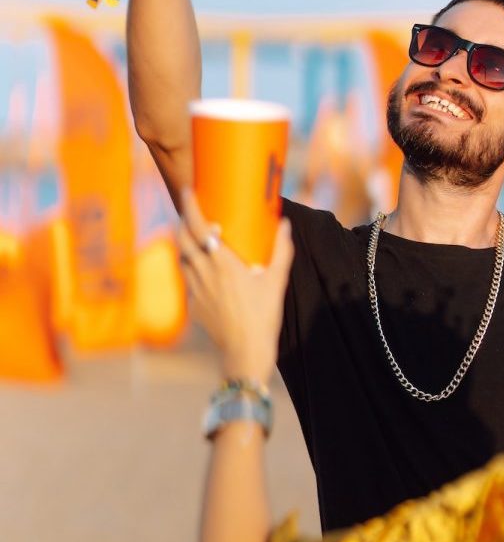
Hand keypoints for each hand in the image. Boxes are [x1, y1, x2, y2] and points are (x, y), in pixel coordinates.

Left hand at [178, 189, 292, 381]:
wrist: (245, 352)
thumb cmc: (263, 317)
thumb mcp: (277, 282)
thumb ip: (281, 251)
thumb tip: (284, 224)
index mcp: (222, 263)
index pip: (197, 226)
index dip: (189, 206)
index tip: (187, 190)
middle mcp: (203, 273)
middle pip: (181, 238)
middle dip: (182, 221)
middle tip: (190, 212)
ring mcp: (195, 290)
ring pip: (182, 258)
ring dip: (185, 244)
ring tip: (195, 238)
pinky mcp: (194, 305)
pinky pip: (188, 279)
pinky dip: (192, 268)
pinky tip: (204, 271)